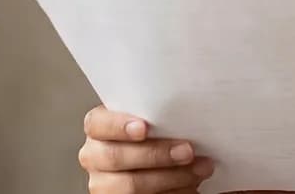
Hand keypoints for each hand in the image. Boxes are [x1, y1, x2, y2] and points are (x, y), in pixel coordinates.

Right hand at [79, 104, 215, 192]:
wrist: (158, 164)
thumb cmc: (156, 135)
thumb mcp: (152, 121)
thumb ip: (156, 114)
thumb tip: (183, 109)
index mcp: (98, 129)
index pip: (97, 124)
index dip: (118, 125)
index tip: (144, 127)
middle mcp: (94, 156)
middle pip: (116, 157)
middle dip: (156, 154)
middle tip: (187, 150)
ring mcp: (103, 183)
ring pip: (131, 185)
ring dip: (171, 177)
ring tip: (200, 169)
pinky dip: (174, 193)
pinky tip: (192, 186)